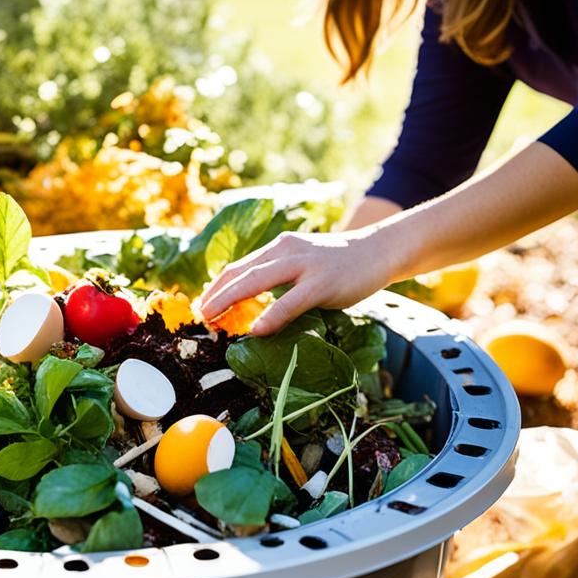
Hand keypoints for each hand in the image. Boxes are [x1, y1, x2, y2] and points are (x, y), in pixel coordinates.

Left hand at [199, 229, 397, 335]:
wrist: (379, 250)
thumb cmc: (338, 263)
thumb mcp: (302, 262)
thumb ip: (278, 276)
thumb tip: (252, 302)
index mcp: (278, 247)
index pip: (239, 266)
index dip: (217, 286)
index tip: (201, 304)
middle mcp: (286, 251)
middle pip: (240, 272)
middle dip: (215, 294)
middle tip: (198, 314)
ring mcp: (304, 265)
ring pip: (257, 281)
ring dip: (229, 300)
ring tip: (212, 318)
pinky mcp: (322, 283)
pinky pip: (289, 302)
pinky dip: (271, 317)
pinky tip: (256, 331)